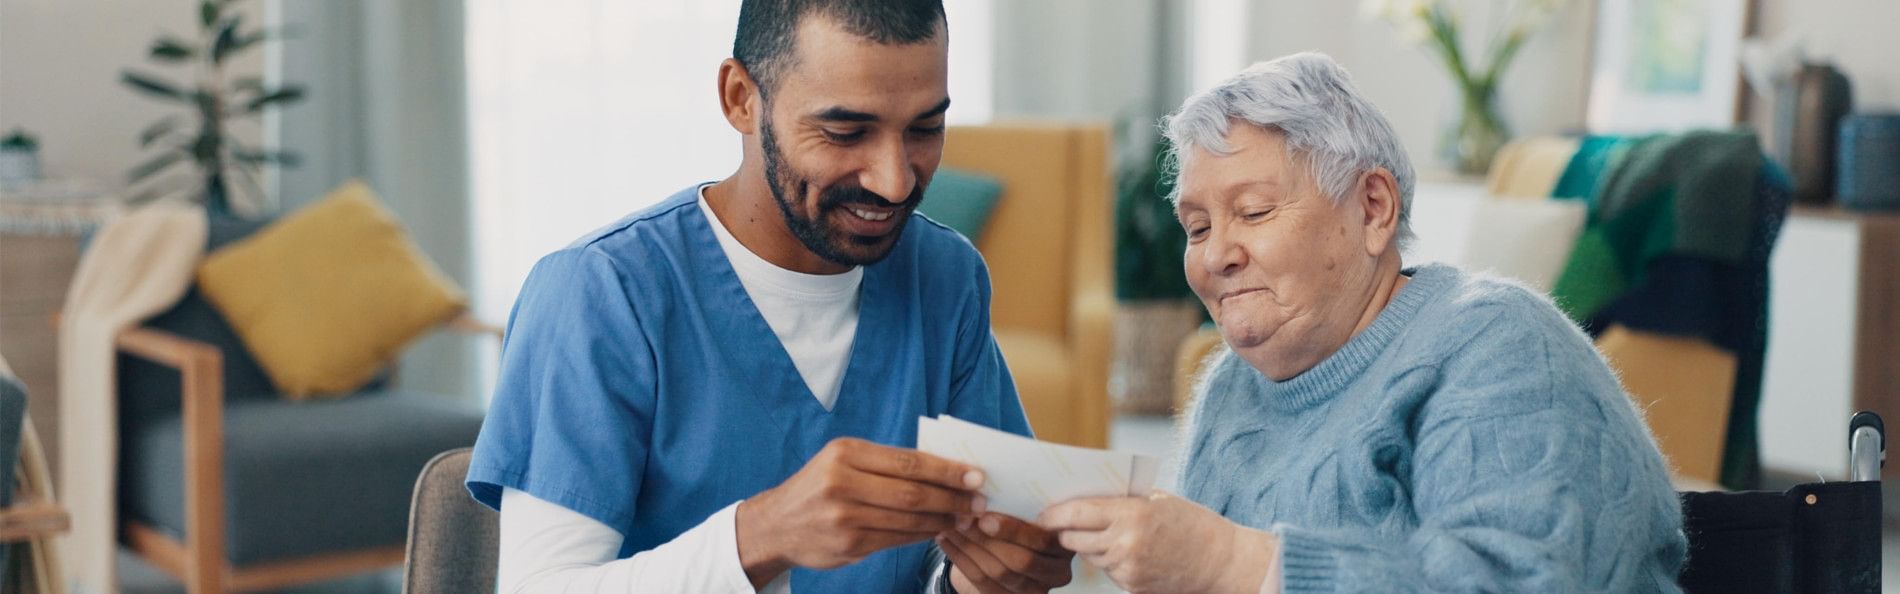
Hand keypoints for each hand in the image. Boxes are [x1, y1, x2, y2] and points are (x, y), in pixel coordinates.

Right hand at [736, 438, 986, 586]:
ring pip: (908, 519)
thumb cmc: (820, 487)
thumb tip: (944, 467)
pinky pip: (896, 539)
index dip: (947, 470)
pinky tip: (938, 530)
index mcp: (846, 453)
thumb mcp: (843, 461)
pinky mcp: (848, 544)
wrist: (776, 524)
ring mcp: (844, 516)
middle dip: (952, 497)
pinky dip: (922, 535)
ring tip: (965, 517)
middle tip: (979, 500)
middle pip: (912, 492)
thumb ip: (886, 464)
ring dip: (943, 519)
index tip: (976, 475)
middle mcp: (842, 482)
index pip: (909, 461)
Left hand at [940, 512, 1073, 592]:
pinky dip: (960, 559)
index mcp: (1067, 545)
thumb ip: (1023, 501)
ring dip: (970, 547)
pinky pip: (982, 583)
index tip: (985, 515)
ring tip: (950, 525)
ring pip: (999, 572)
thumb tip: (990, 482)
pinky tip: (945, 540)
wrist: (1012, 546)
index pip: (1043, 542)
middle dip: (987, 540)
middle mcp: (1058, 572)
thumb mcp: (1031, 509)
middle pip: (1021, 561)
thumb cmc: (1024, 517)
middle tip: (962, 519)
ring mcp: (1035, 590)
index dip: (1014, 530)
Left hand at [1038, 492, 1276, 593]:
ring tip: (1105, 534)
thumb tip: (1081, 496)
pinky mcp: (1132, 586)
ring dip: (1090, 546)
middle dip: (1065, 532)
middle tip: (1058, 525)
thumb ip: (1120, 499)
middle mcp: (1126, 543)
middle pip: (1074, 540)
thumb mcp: (1156, 500)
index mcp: (1132, 514)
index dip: (1053, 514)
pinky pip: (1108, 571)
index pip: (1077, 513)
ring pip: (1090, 556)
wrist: (1220, 560)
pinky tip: (1127, 551)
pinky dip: (1110, 561)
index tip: (1042, 513)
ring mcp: (1128, 568)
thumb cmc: (1190, 522)